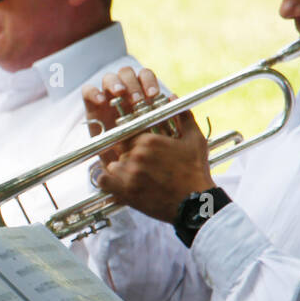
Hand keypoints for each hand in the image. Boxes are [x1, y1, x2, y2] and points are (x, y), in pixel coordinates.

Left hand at [80, 68, 215, 222]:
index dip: (133, 141)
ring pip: (112, 164)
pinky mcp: (125, 191)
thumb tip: (173, 96)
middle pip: (120, 150)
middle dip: (127, 155)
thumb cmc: (195, 171)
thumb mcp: (195, 139)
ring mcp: (129, 173)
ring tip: (132, 175)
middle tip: (139, 164)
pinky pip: (104, 181)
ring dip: (119, 169)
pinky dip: (107, 182)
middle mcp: (136, 154)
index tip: (138, 149)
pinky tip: (117, 184)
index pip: (128, 134)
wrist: (195, 203)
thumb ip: (183, 115)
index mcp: (149, 140)